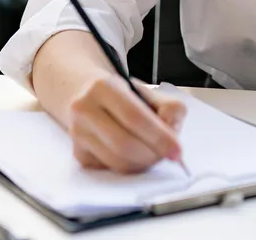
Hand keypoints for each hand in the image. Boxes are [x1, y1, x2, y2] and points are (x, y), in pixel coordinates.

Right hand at [63, 74, 186, 173]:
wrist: (88, 97)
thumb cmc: (124, 96)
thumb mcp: (149, 91)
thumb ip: (169, 108)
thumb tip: (172, 135)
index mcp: (104, 87)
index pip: (135, 117)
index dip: (159, 137)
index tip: (177, 150)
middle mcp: (84, 109)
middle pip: (124, 144)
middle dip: (152, 154)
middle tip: (167, 155)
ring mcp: (78, 133)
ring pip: (116, 161)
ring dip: (142, 163)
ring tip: (153, 154)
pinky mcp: (78, 154)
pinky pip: (110, 169)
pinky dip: (129, 167)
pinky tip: (135, 156)